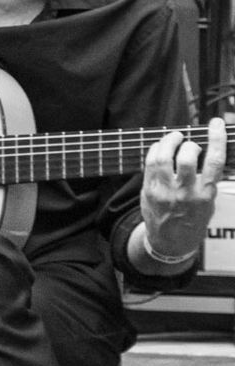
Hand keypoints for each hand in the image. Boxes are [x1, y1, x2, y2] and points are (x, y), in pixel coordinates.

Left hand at [139, 117, 226, 264]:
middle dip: (187, 143)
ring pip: (163, 158)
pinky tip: (160, 148)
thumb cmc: (192, 220)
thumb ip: (206, 180)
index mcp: (206, 195)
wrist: (170, 242)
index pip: (215, 162)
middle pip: (187, 158)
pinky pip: (149, 163)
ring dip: (168, 141)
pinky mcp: (149, 190)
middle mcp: (186, 193)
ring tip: (174, 137)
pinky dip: (155, 150)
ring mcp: (165, 191)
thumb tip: (207, 153)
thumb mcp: (208, 203)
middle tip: (188, 141)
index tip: (216, 124)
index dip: (216, 139)